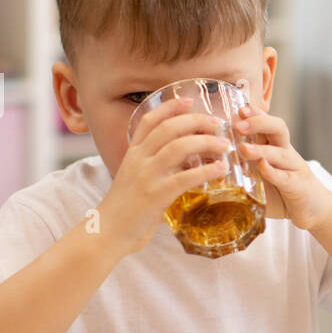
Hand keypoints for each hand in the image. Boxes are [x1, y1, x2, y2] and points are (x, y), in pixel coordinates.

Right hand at [98, 97, 231, 254]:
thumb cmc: (125, 208)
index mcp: (133, 153)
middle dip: (195, 121)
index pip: (149, 120)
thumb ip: (154, 166)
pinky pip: (185, 178)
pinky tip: (220, 169)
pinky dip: (206, 171)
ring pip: (179, 147)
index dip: (169, 107)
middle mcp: (138, 160)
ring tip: (224, 145)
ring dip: (205, 143)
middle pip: (169, 128)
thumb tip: (183, 162)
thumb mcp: (134, 178)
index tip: (188, 100)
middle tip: (216, 123)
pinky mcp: (156, 195)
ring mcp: (147, 176)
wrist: (107, 232)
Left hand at [235, 107, 331, 229]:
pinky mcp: (298, 186)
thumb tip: (209, 164)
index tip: (238, 109)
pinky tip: (263, 168)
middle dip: (259, 123)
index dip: (254, 113)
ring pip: (281, 152)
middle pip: (278, 128)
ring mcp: (294, 168)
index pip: (266, 123)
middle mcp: (286, 152)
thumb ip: (239, 169)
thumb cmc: (280, 191)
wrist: (313, 209)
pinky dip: (274, 172)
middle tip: (239, 126)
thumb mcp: (258, 177)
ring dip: (262, 149)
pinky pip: (285, 176)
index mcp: (275, 146)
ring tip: (244, 149)